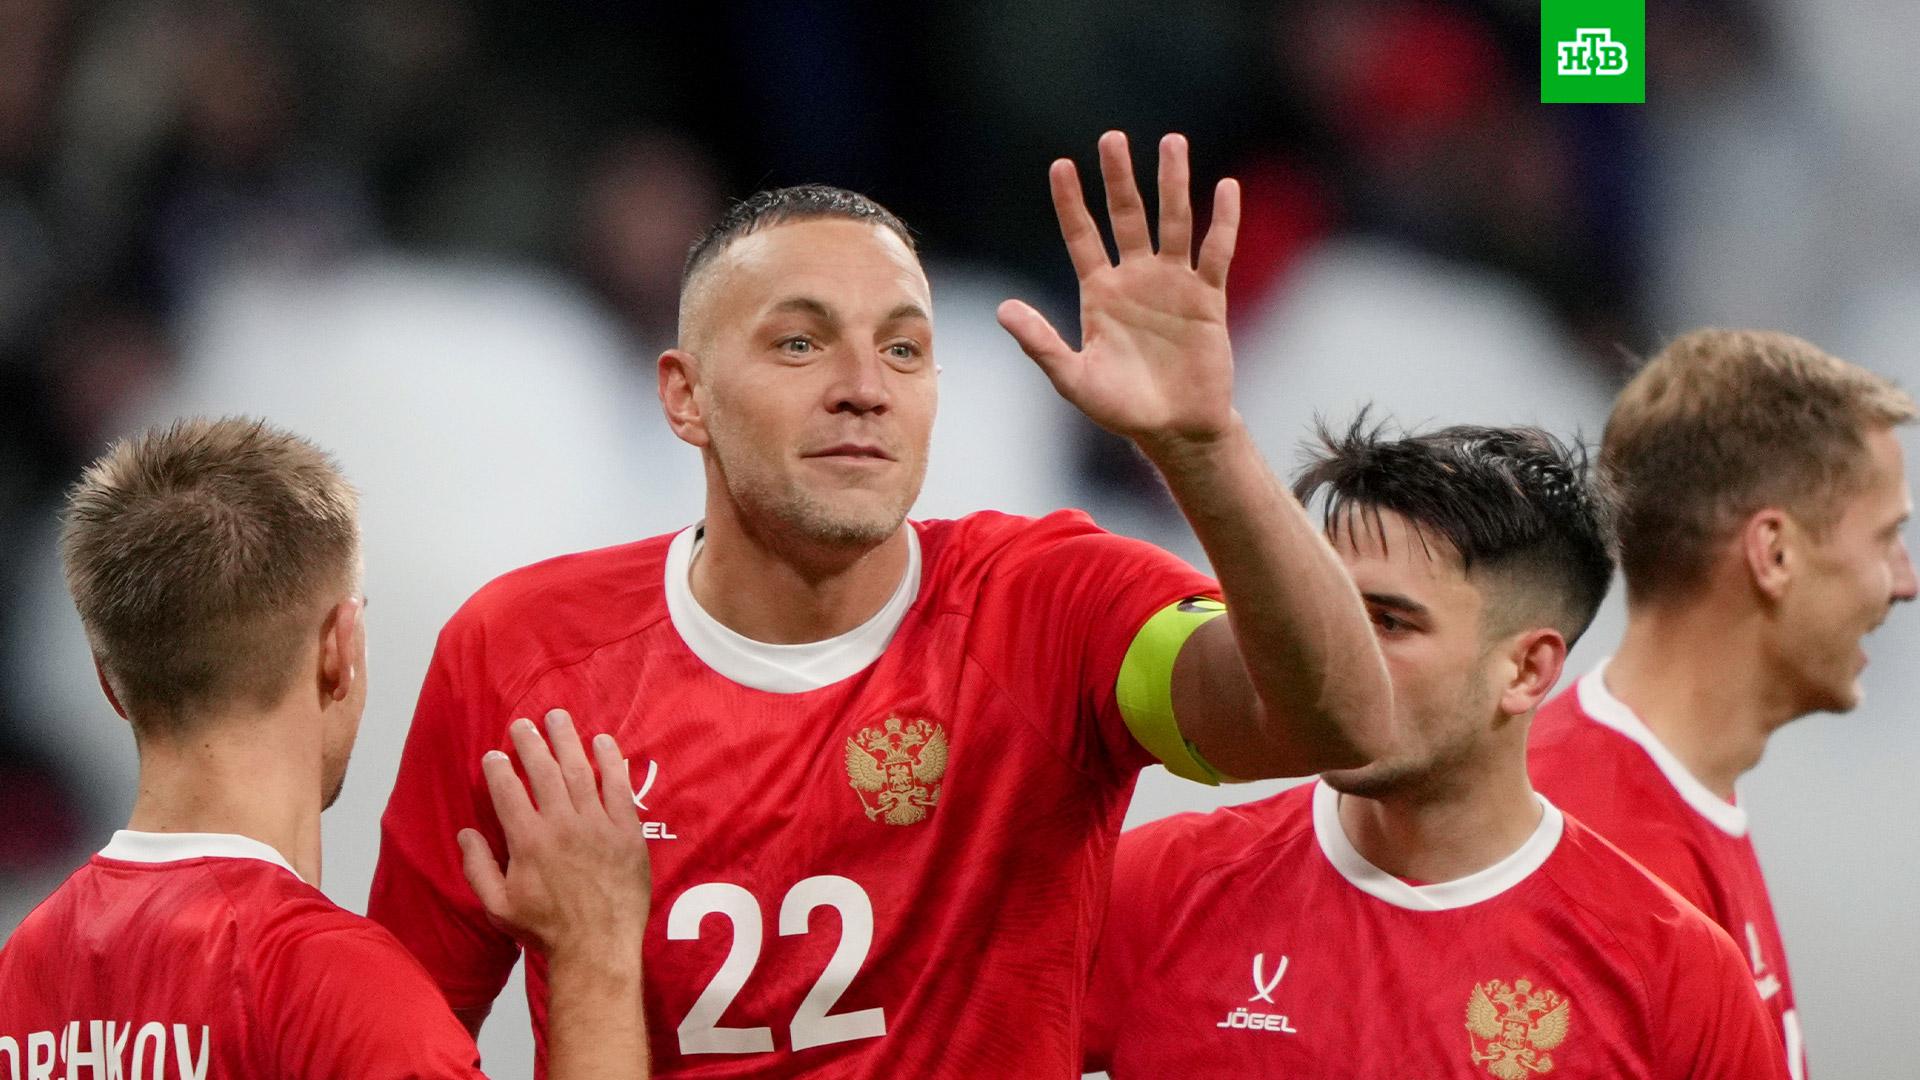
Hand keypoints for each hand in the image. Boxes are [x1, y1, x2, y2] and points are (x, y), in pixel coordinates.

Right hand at [458, 710, 651, 962]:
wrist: (597, 946)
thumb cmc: (545, 928)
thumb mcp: (498, 905)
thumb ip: (478, 867)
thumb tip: (465, 833)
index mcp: (528, 840)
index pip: (508, 791)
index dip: (498, 769)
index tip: (493, 754)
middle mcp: (561, 824)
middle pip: (544, 771)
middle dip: (530, 743)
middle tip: (522, 724)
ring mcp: (596, 824)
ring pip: (579, 770)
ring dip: (567, 740)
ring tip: (557, 717)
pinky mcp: (626, 830)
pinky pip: (619, 786)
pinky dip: (610, 761)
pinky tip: (603, 741)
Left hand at [997, 131, 1241, 455]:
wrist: (1175, 430)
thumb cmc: (1121, 408)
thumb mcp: (1073, 378)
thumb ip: (1041, 343)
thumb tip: (1003, 309)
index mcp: (1100, 293)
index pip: (1082, 236)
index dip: (1071, 203)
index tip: (1060, 166)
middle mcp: (1135, 279)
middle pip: (1127, 217)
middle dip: (1120, 178)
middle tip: (1113, 138)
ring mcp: (1173, 284)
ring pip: (1173, 222)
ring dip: (1173, 184)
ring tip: (1173, 141)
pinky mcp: (1208, 298)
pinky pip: (1216, 252)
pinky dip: (1222, 221)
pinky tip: (1225, 188)